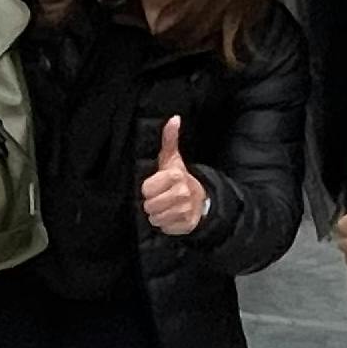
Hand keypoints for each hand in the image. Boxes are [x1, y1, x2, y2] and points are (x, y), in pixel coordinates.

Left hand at [139, 117, 208, 236]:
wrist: (200, 200)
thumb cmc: (179, 179)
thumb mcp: (172, 159)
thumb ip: (169, 139)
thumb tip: (174, 119)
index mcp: (175, 176)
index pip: (146, 189)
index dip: (148, 189)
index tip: (156, 186)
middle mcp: (182, 193)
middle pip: (150, 205)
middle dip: (152, 203)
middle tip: (160, 198)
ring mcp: (185, 210)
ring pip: (156, 218)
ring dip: (158, 215)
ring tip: (166, 207)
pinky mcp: (186, 225)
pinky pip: (165, 228)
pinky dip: (166, 225)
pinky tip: (172, 217)